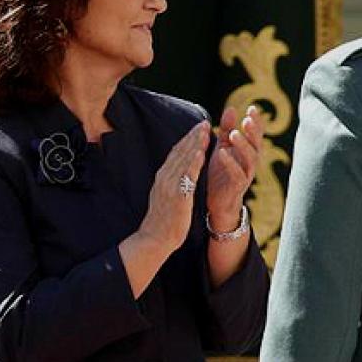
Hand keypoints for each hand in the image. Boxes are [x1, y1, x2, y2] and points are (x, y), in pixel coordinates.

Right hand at [134, 121, 212, 251]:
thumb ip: (172, 182)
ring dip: (195, 144)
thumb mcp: (165, 196)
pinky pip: (186, 177)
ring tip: (206, 131)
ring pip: (184, 160)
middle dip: (193, 136)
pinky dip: (193, 164)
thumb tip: (180, 171)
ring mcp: (169, 186)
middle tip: (205, 123)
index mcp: (162, 177)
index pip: (175, 153)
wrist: (154, 239)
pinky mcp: (177, 196)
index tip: (198, 128)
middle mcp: (164, 178)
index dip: (187, 139)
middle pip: (180, 152)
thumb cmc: (163, 220)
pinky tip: (201, 153)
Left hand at [204, 106, 263, 230]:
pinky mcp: (237, 187)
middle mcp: (250, 163)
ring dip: (243, 146)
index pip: (255, 134)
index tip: (253, 107)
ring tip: (234, 134)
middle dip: (254, 132)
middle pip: (257, 145)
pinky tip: (222, 153)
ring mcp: (246, 175)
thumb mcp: (222, 148)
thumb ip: (227, 130)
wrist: (217, 203)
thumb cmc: (221, 174)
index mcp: (247, 152)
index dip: (256, 121)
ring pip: (251, 159)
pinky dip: (231, 163)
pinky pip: (237, 174)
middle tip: (247, 119)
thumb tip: (231, 108)